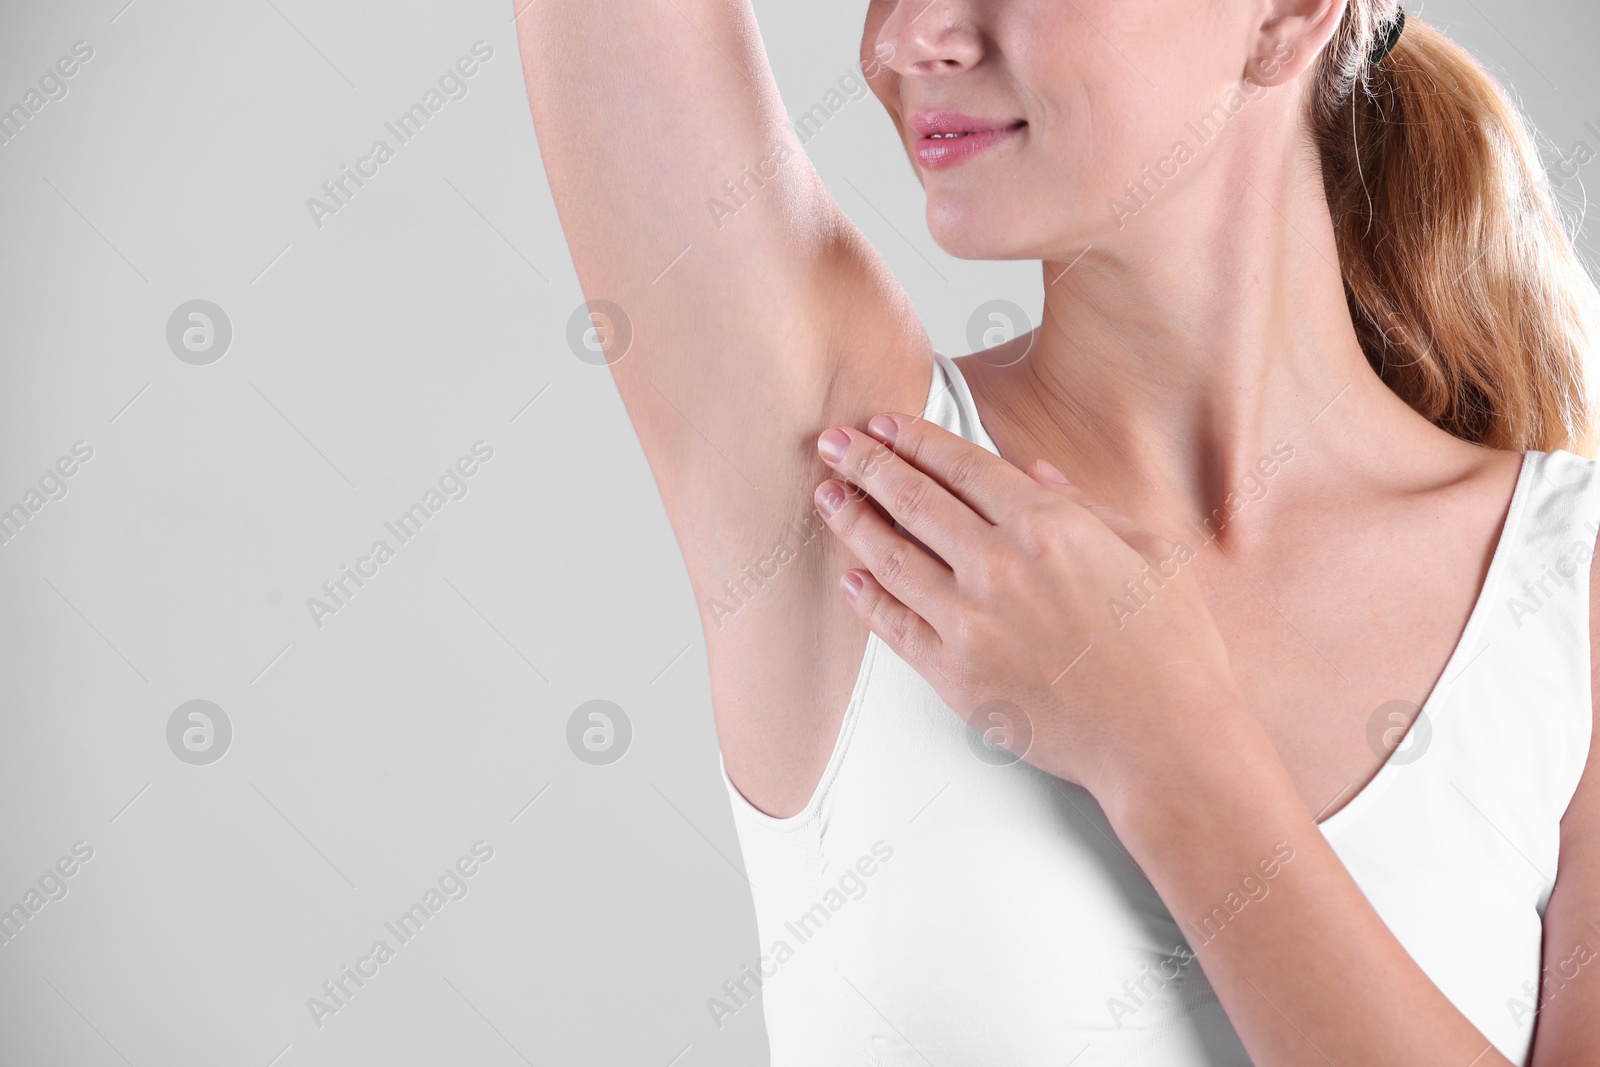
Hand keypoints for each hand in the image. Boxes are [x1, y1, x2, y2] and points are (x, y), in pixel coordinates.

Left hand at [814, 412, 1244, 799]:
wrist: (1165, 741)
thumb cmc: (1172, 653)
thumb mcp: (1152, 552)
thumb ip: (1088, 506)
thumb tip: (1037, 473)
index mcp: (1049, 527)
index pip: (961, 465)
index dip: (914, 440)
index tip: (884, 426)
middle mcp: (1000, 567)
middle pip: (913, 500)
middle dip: (866, 464)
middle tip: (834, 445)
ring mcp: (970, 622)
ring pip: (890, 557)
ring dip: (852, 521)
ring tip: (828, 499)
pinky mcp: (954, 674)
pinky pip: (894, 625)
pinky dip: (867, 597)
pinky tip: (852, 578)